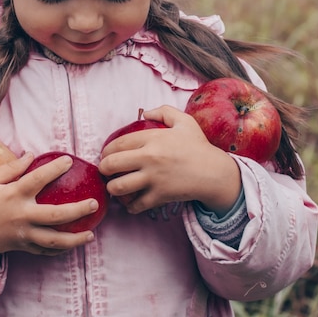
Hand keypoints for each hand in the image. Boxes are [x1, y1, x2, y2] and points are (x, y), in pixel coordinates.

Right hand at [0, 153, 97, 261]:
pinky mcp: (21, 247)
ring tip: (91, 235)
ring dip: (74, 239)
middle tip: (94, 204)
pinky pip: (44, 250)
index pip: (38, 179)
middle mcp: (21, 216)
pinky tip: (72, 244)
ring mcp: (22, 235)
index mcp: (12, 196)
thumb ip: (11, 168)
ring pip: (54, 240)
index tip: (69, 160)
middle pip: (55, 215)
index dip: (55, 168)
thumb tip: (31, 155)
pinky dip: (60, 249)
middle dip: (77, 211)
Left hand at [99, 105, 241, 214]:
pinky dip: (129, 206)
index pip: (117, 143)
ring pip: (118, 187)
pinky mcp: (159, 196)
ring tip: (115, 186)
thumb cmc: (198, 146)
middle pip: (111, 165)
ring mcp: (153, 179)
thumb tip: (144, 112)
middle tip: (106, 170)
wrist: (214, 173)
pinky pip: (135, 205)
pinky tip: (130, 201)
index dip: (106, 150)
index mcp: (152, 138)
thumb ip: (163, 111)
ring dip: (112, 188)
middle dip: (103, 168)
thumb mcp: (184, 121)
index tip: (106, 154)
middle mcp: (149, 158)